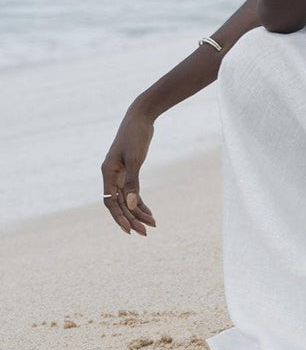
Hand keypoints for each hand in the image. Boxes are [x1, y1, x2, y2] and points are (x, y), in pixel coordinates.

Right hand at [101, 105, 156, 235]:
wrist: (141, 117)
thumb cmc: (135, 135)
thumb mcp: (135, 159)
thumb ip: (133, 182)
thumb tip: (132, 205)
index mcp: (107, 173)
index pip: (110, 202)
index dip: (118, 217)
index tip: (129, 231)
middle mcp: (111, 175)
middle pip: (120, 203)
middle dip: (132, 219)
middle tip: (145, 232)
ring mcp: (119, 174)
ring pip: (127, 199)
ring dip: (138, 212)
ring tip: (152, 224)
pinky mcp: (129, 171)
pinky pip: (133, 191)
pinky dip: (141, 202)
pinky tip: (149, 212)